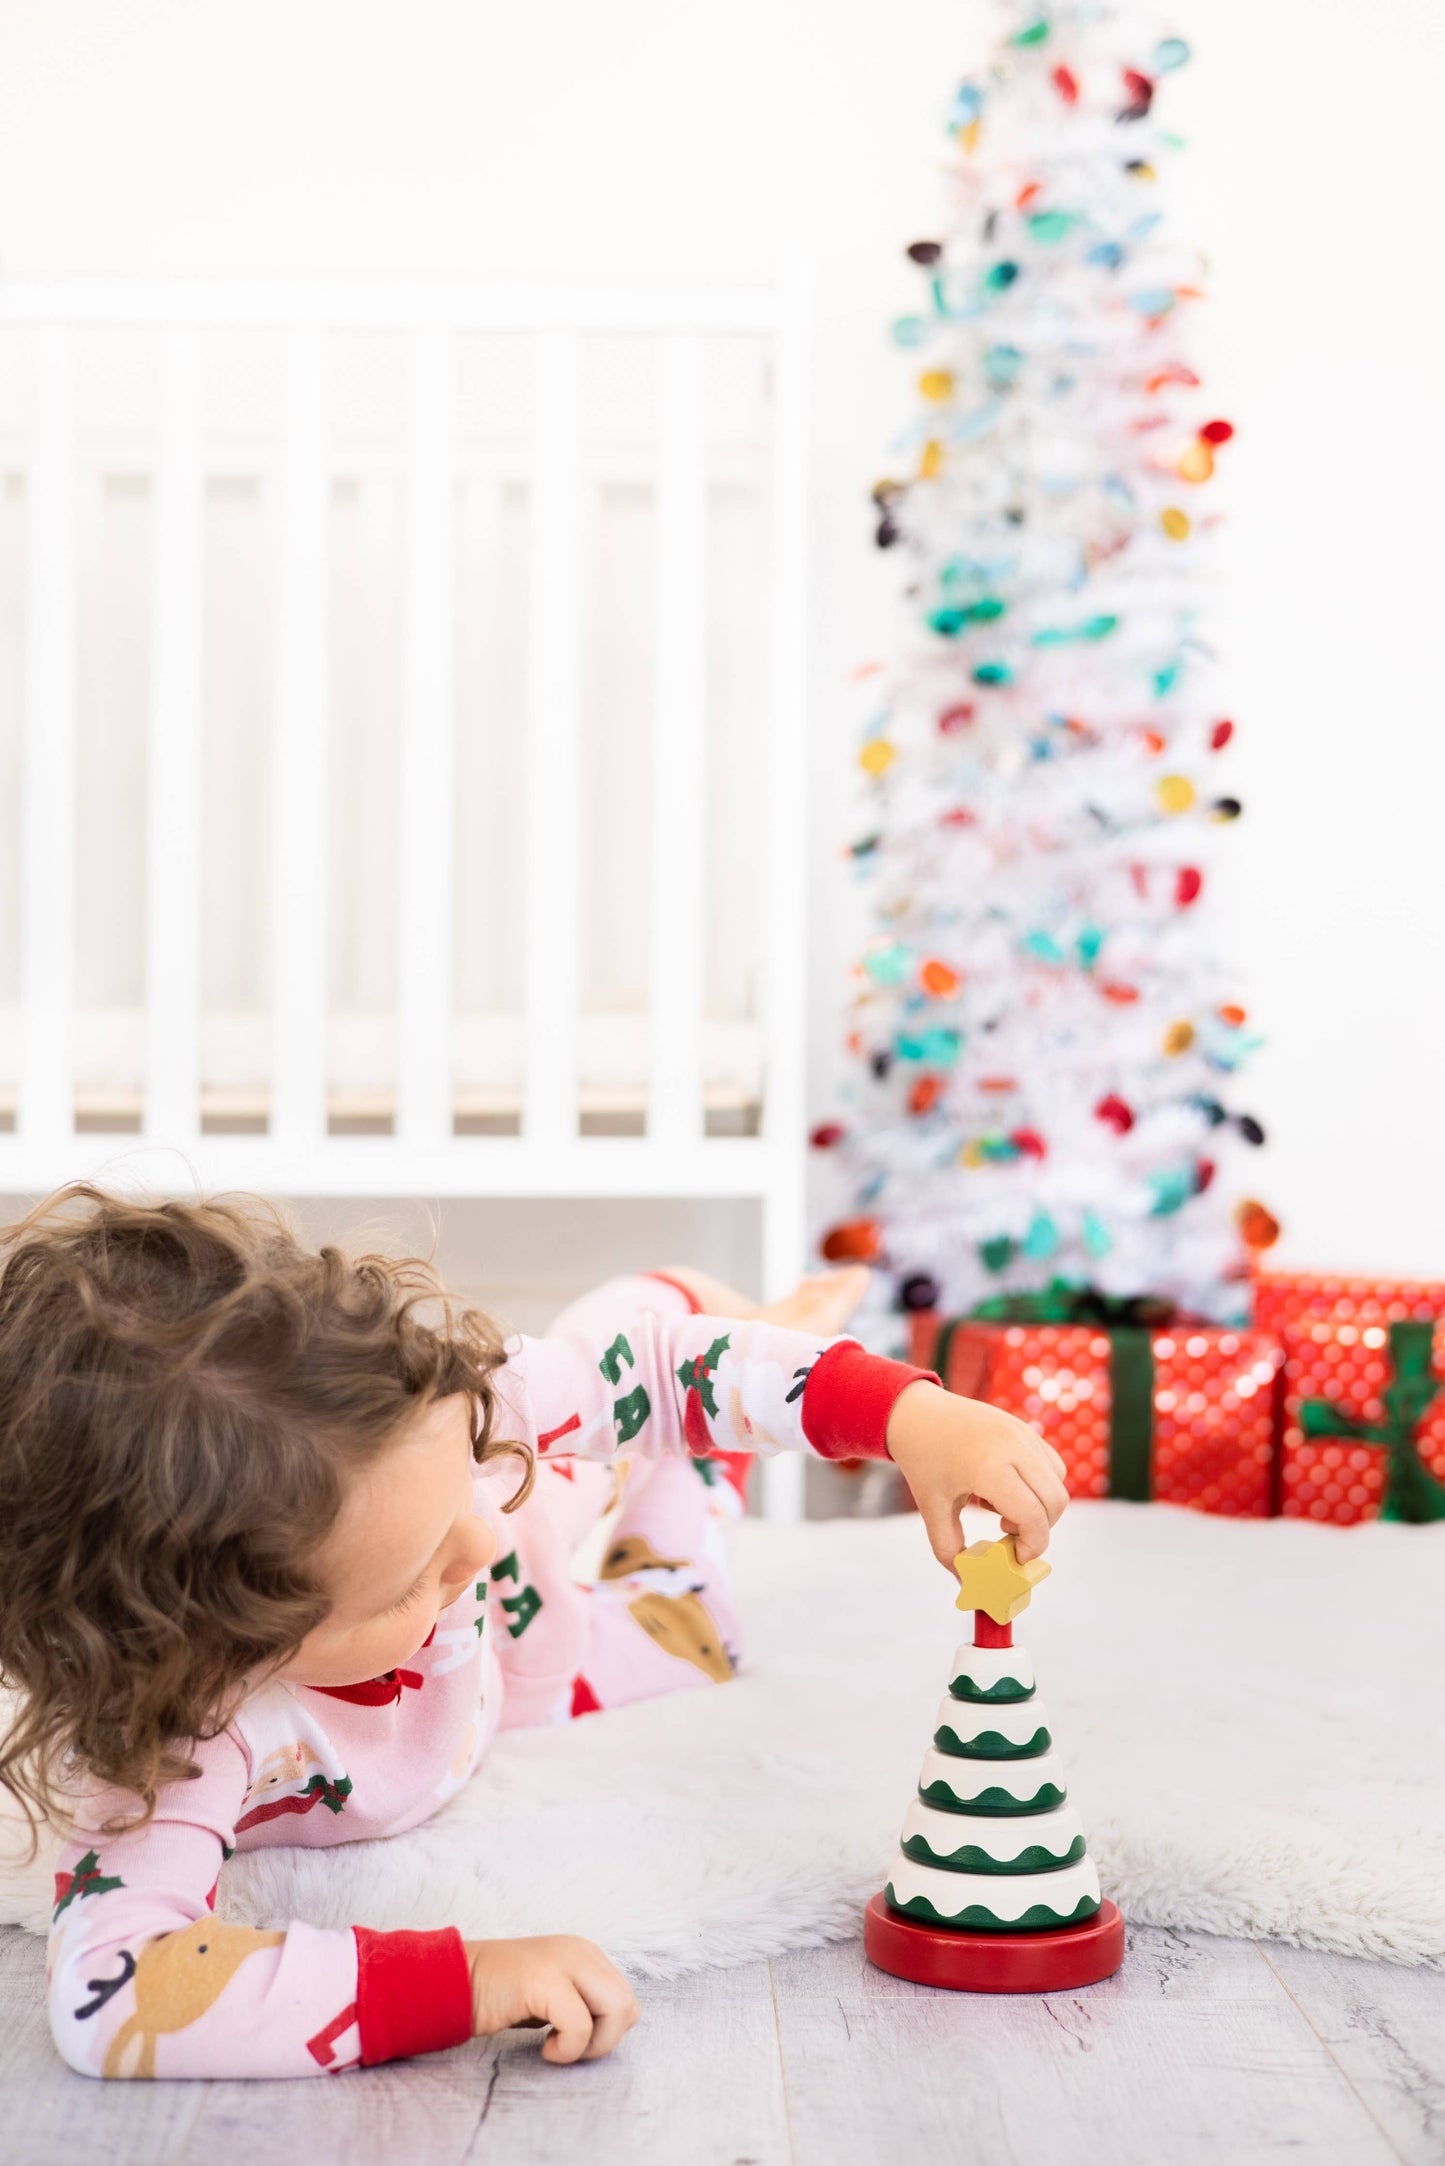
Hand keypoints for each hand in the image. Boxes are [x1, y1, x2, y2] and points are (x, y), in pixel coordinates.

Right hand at [463, 1934, 639, 2063]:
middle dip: (604, 2040)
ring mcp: (564, 1960)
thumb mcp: (551, 1995)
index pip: (627, 2000)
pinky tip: (544, 2048)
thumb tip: (613, 2027)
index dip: (605, 2031)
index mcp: (586, 1953)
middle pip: (628, 2006)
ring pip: (617, 2011)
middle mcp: (580, 1951)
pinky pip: (580, 2026)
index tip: (571, 2037)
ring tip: (556, 2046)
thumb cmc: (500, 1996)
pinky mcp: (544, 1979)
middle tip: (567, 2047)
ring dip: (590, 2045)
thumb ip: (582, 2001)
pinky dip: (567, 2049)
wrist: (452, 1983)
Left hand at [885, 1380, 1068, 1572]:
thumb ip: (950, 1552)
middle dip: (1039, 1528)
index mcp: (988, 1468)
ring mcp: (1022, 1433)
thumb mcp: (931, 1510)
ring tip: (1000, 1504)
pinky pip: (1051, 1464)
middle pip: (1055, 1502)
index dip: (1033, 1545)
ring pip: (1058, 1482)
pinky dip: (1039, 1484)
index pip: (1033, 1516)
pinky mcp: (1025, 1427)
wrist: (916, 1413)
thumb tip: (970, 1584)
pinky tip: (1004, 1485)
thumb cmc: (923, 1463)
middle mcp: (1013, 1447)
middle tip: (1006, 1531)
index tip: (1015, 1556)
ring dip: (1040, 1505)